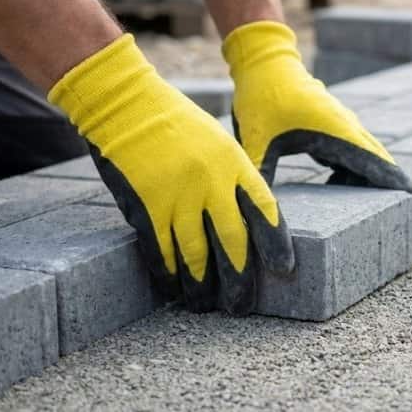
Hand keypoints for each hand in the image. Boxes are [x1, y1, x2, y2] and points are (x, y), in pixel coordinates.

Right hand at [49, 35, 293, 314]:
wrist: (127, 104)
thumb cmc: (176, 125)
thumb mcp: (218, 144)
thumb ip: (233, 179)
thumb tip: (245, 220)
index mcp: (235, 164)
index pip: (265, 210)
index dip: (276, 242)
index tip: (284, 268)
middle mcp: (212, 183)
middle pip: (233, 241)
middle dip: (239, 279)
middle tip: (241, 307)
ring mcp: (178, 196)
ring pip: (196, 254)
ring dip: (201, 286)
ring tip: (204, 306)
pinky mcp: (146, 206)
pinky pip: (161, 250)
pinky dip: (168, 273)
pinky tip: (173, 288)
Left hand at [223, 22, 411, 196]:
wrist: (264, 62)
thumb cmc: (262, 98)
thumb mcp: (255, 142)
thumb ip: (260, 176)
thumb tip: (258, 210)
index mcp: (336, 133)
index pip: (376, 163)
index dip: (395, 183)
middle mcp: (346, 128)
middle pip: (377, 162)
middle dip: (388, 187)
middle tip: (398, 213)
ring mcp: (341, 124)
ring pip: (365, 156)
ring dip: (366, 180)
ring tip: (365, 211)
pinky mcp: (332, 124)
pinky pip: (352, 151)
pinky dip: (353, 169)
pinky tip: (337, 188)